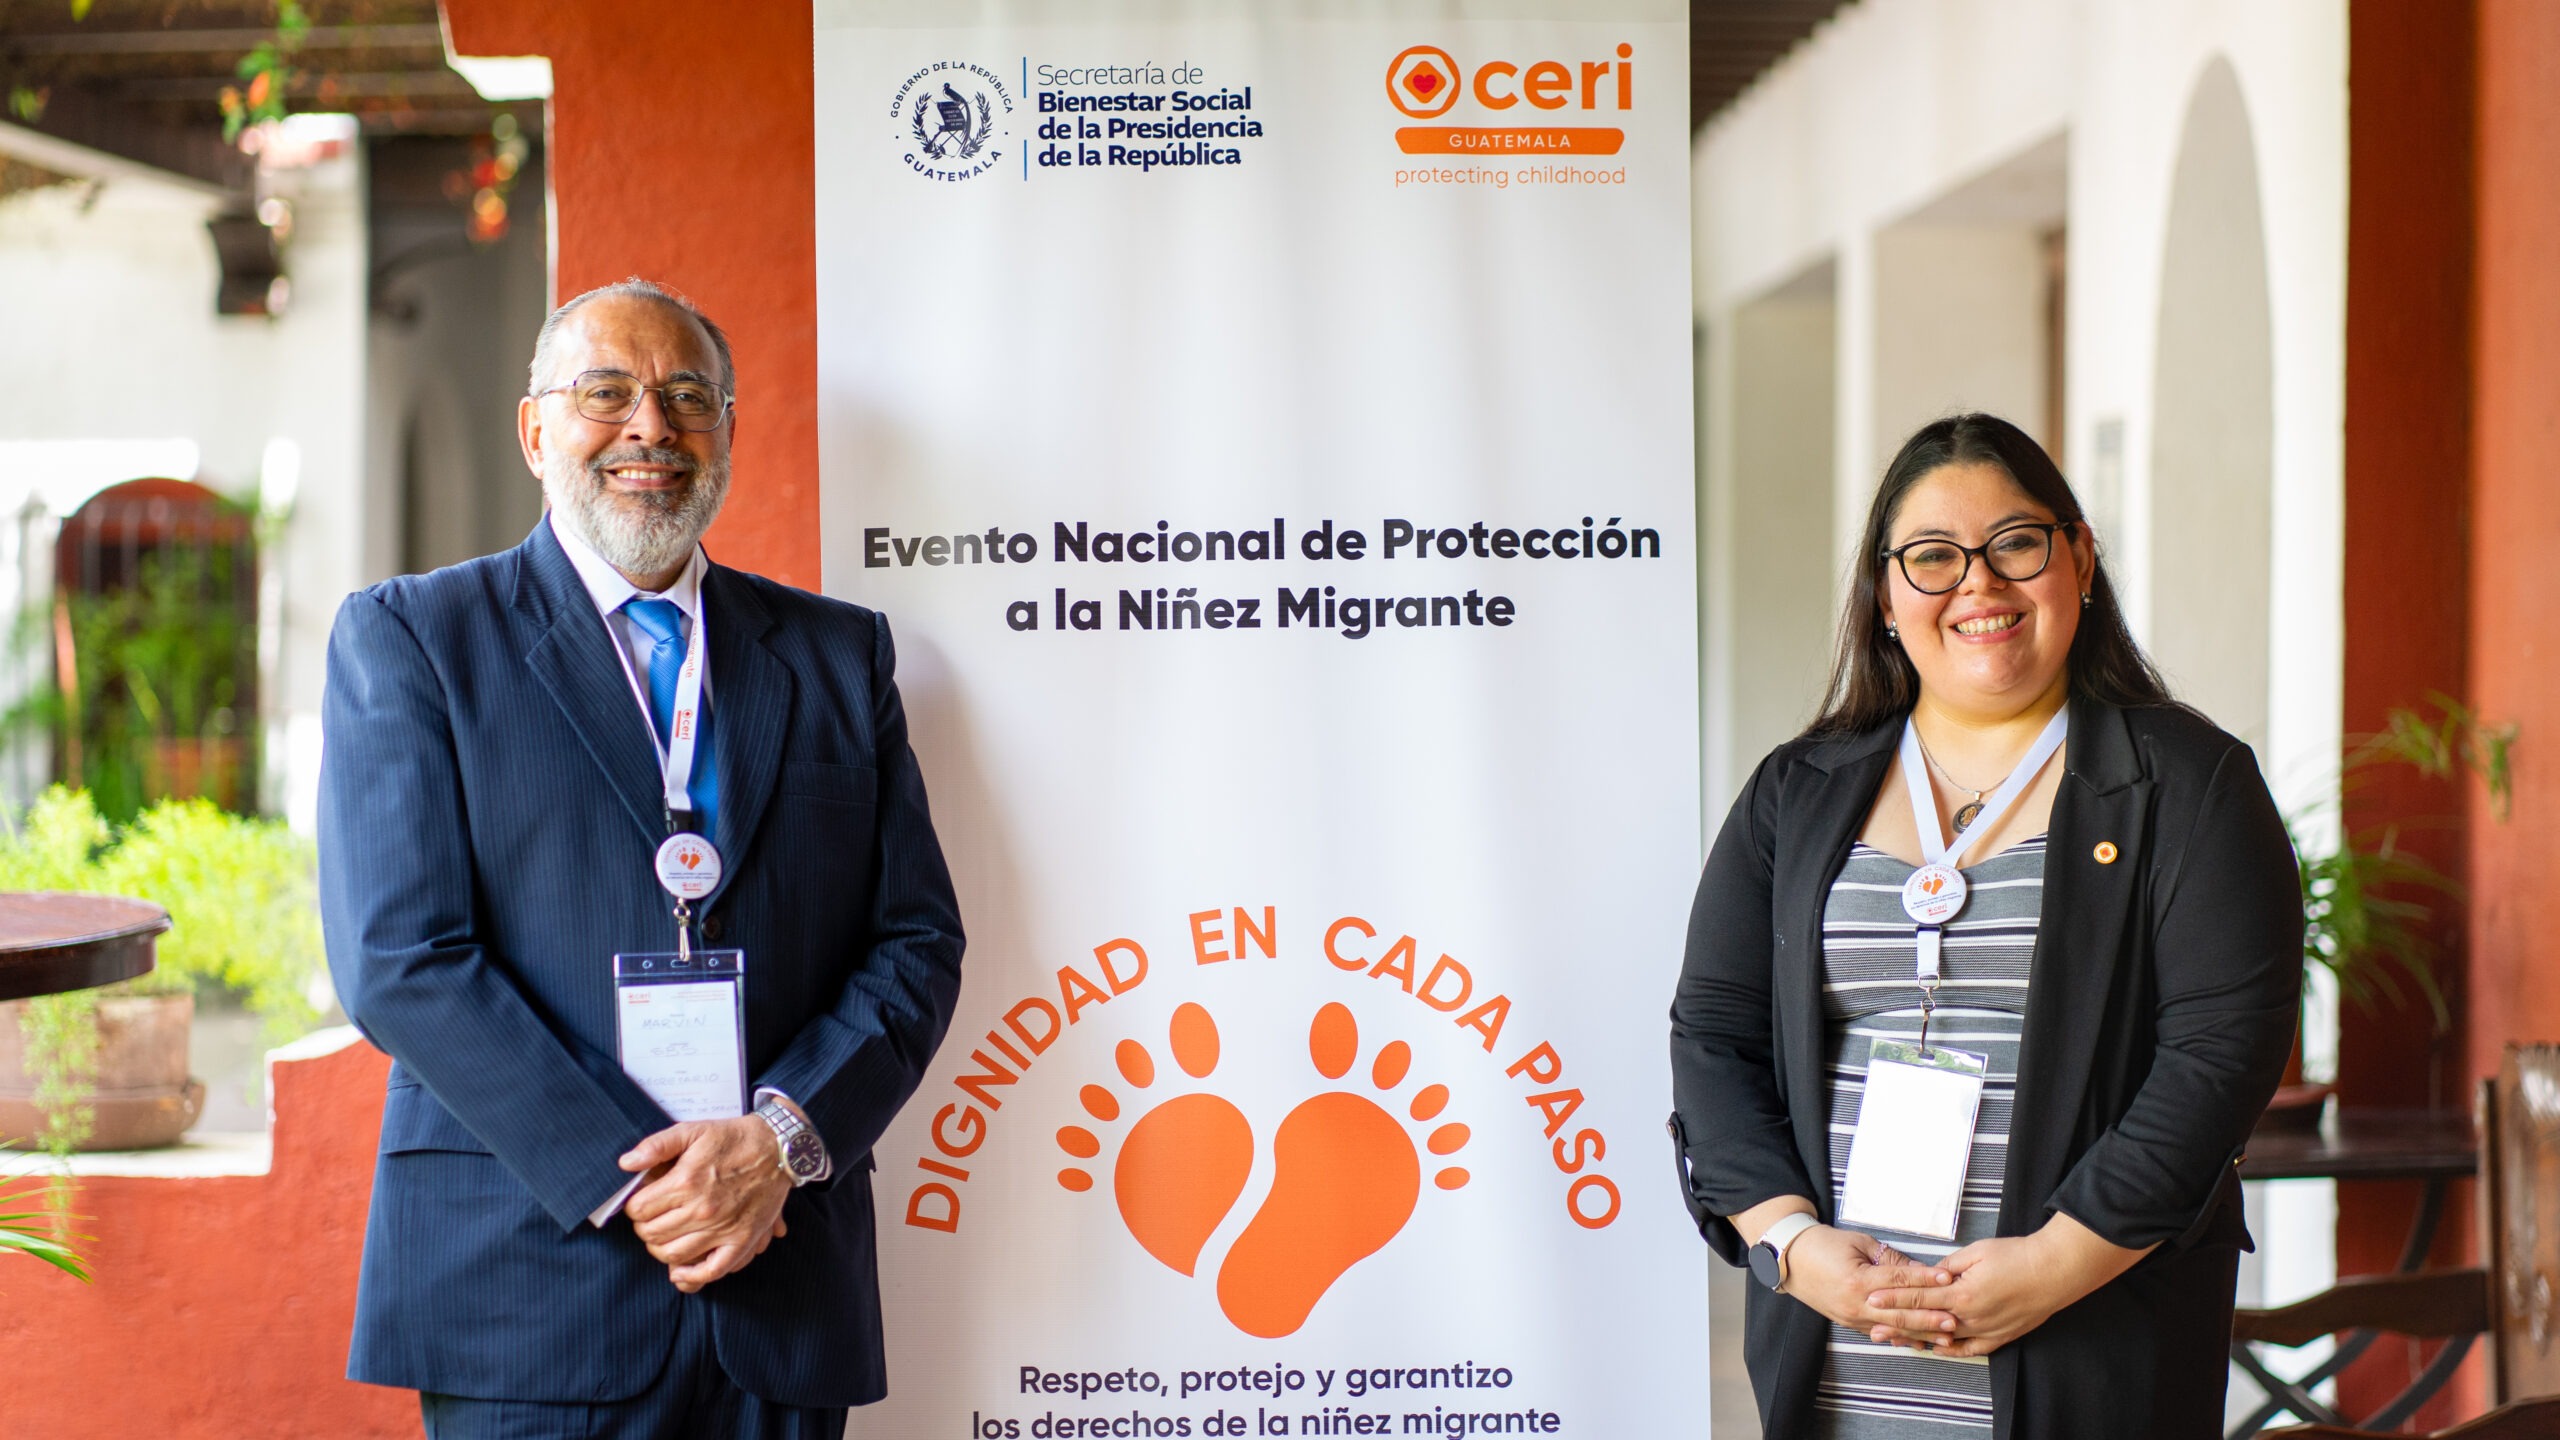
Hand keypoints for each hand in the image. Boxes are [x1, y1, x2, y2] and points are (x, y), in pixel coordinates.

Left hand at [620, 1114, 793, 1292]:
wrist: (778, 1147)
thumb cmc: (733, 1138)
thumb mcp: (692, 1130)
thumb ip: (656, 1145)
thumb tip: (626, 1164)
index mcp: (686, 1181)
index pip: (638, 1210)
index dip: (633, 1207)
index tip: (640, 1202)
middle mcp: (702, 1209)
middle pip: (652, 1234)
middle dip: (644, 1227)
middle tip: (651, 1218)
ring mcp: (723, 1228)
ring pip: (673, 1254)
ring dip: (660, 1249)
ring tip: (665, 1236)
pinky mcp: (742, 1240)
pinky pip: (712, 1270)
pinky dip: (692, 1276)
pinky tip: (680, 1271)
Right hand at [1781, 1224, 1955, 1336]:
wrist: (1790, 1259)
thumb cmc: (1824, 1245)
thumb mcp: (1858, 1243)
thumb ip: (1889, 1259)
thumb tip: (1918, 1270)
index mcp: (1857, 1279)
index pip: (1898, 1280)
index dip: (1925, 1279)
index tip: (1947, 1278)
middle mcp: (1855, 1303)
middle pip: (1899, 1313)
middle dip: (1929, 1317)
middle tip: (1954, 1319)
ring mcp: (1851, 1317)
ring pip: (1892, 1328)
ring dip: (1920, 1333)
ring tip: (1945, 1337)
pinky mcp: (1849, 1323)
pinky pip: (1879, 1333)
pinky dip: (1901, 1337)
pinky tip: (1919, 1342)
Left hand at [1863, 1214, 2152, 1356]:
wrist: (2054, 1271)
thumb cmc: (2016, 1255)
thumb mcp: (1976, 1252)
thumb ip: (1948, 1265)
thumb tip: (1929, 1274)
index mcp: (1962, 1293)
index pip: (1919, 1296)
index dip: (1893, 1298)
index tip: (1871, 1299)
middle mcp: (1971, 1317)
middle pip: (1925, 1322)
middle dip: (1897, 1324)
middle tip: (1873, 1328)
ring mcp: (1986, 1330)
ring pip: (1944, 1340)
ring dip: (1919, 1340)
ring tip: (1897, 1341)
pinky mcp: (2001, 1337)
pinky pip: (1970, 1349)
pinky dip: (1951, 1350)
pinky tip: (1936, 1349)